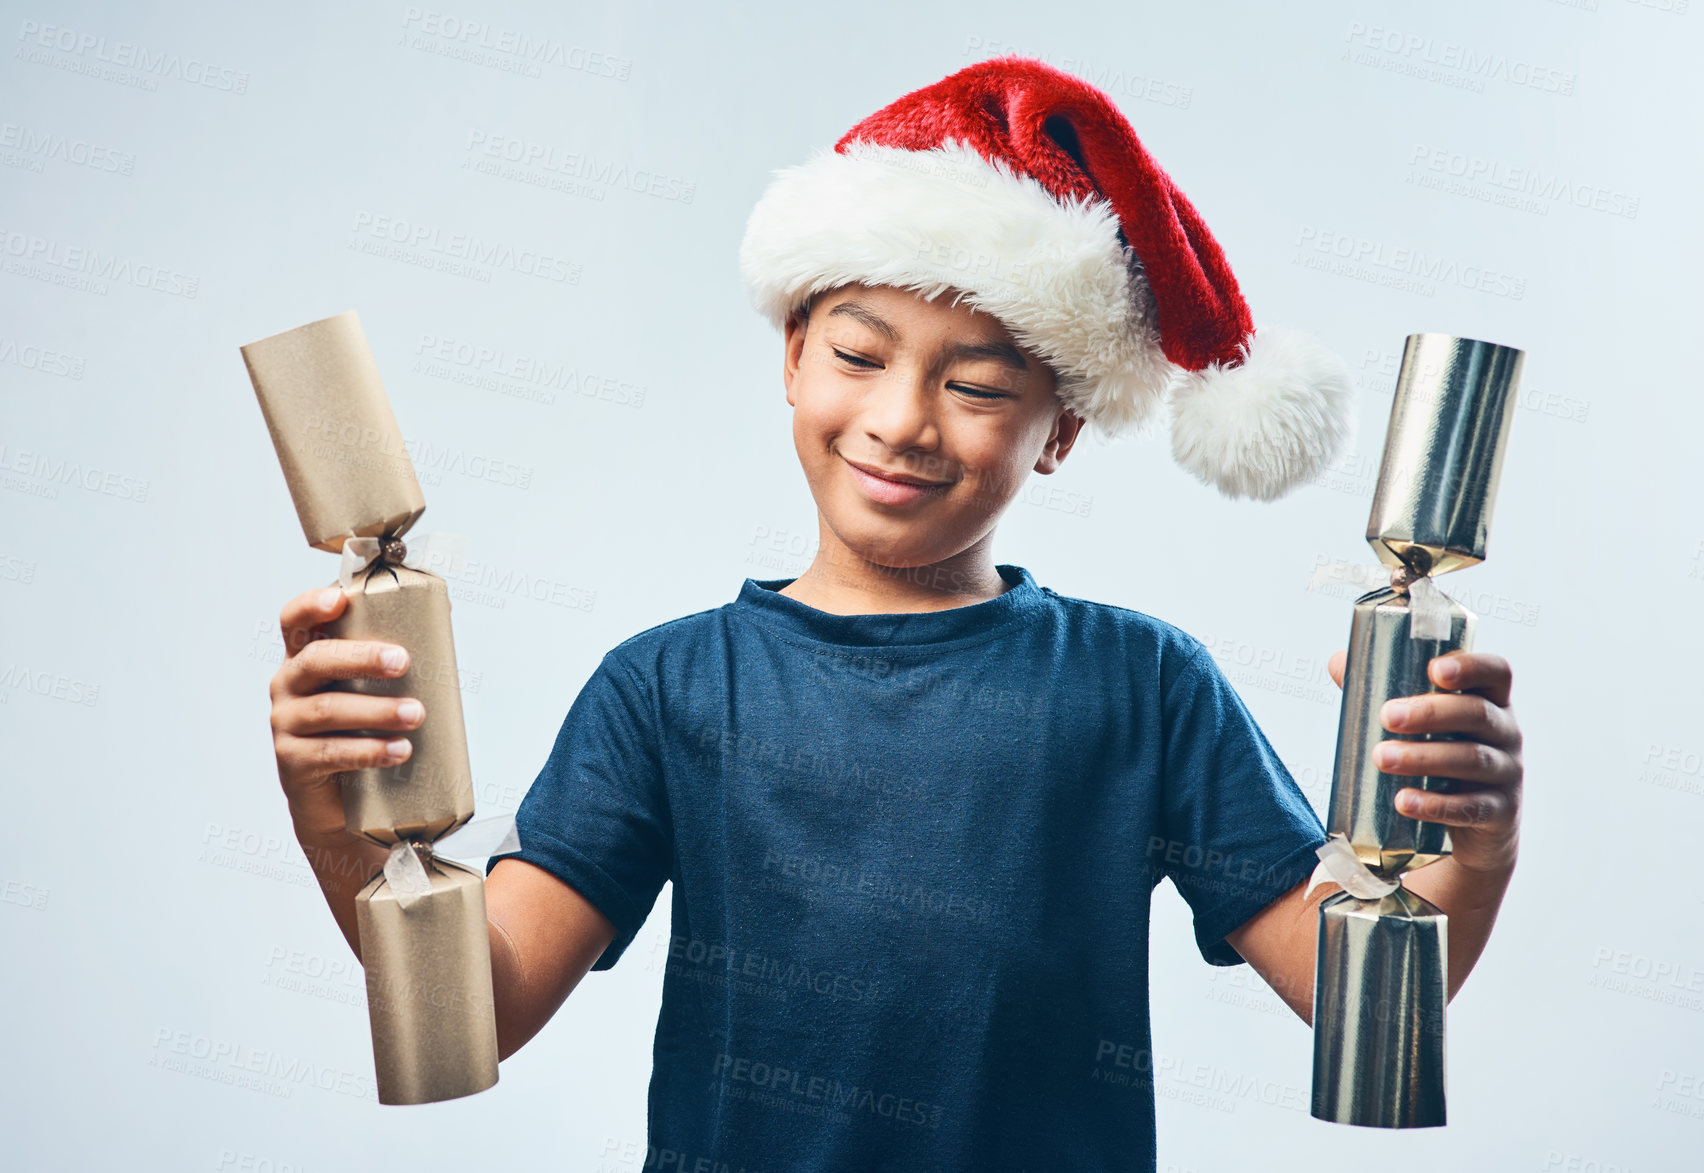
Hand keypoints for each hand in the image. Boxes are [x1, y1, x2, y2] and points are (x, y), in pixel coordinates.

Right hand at [268, 587, 423, 844]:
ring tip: (417, 714)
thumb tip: (442, 611)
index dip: (311, 606)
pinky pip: (331, 753)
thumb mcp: (372, 688)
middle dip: (361, 658)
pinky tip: (400, 750)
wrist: (340, 803)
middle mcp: (288, 686)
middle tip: (404, 662)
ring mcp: (286, 725)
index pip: (294, 622)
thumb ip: (394, 653)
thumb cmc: (362, 731)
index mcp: (305, 659)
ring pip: (328, 710)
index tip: (340, 600)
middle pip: (316, 660)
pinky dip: (370, 750)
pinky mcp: (293, 763)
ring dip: (377, 710)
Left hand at [1326, 649, 1522, 873]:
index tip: (1434, 670)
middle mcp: (1507, 732)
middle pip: (1477, 714)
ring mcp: (1508, 773)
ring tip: (1382, 758)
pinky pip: (1471, 807)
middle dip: (1430, 713)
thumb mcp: (1424, 723)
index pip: (1495, 672)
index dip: (1471, 667)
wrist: (1473, 826)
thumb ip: (1384, 691)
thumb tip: (1337, 661)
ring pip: (1472, 759)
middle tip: (1386, 717)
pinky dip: (1435, 805)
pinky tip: (1403, 802)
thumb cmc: (1441, 755)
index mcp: (1490, 701)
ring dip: (1424, 758)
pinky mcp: (1500, 811)